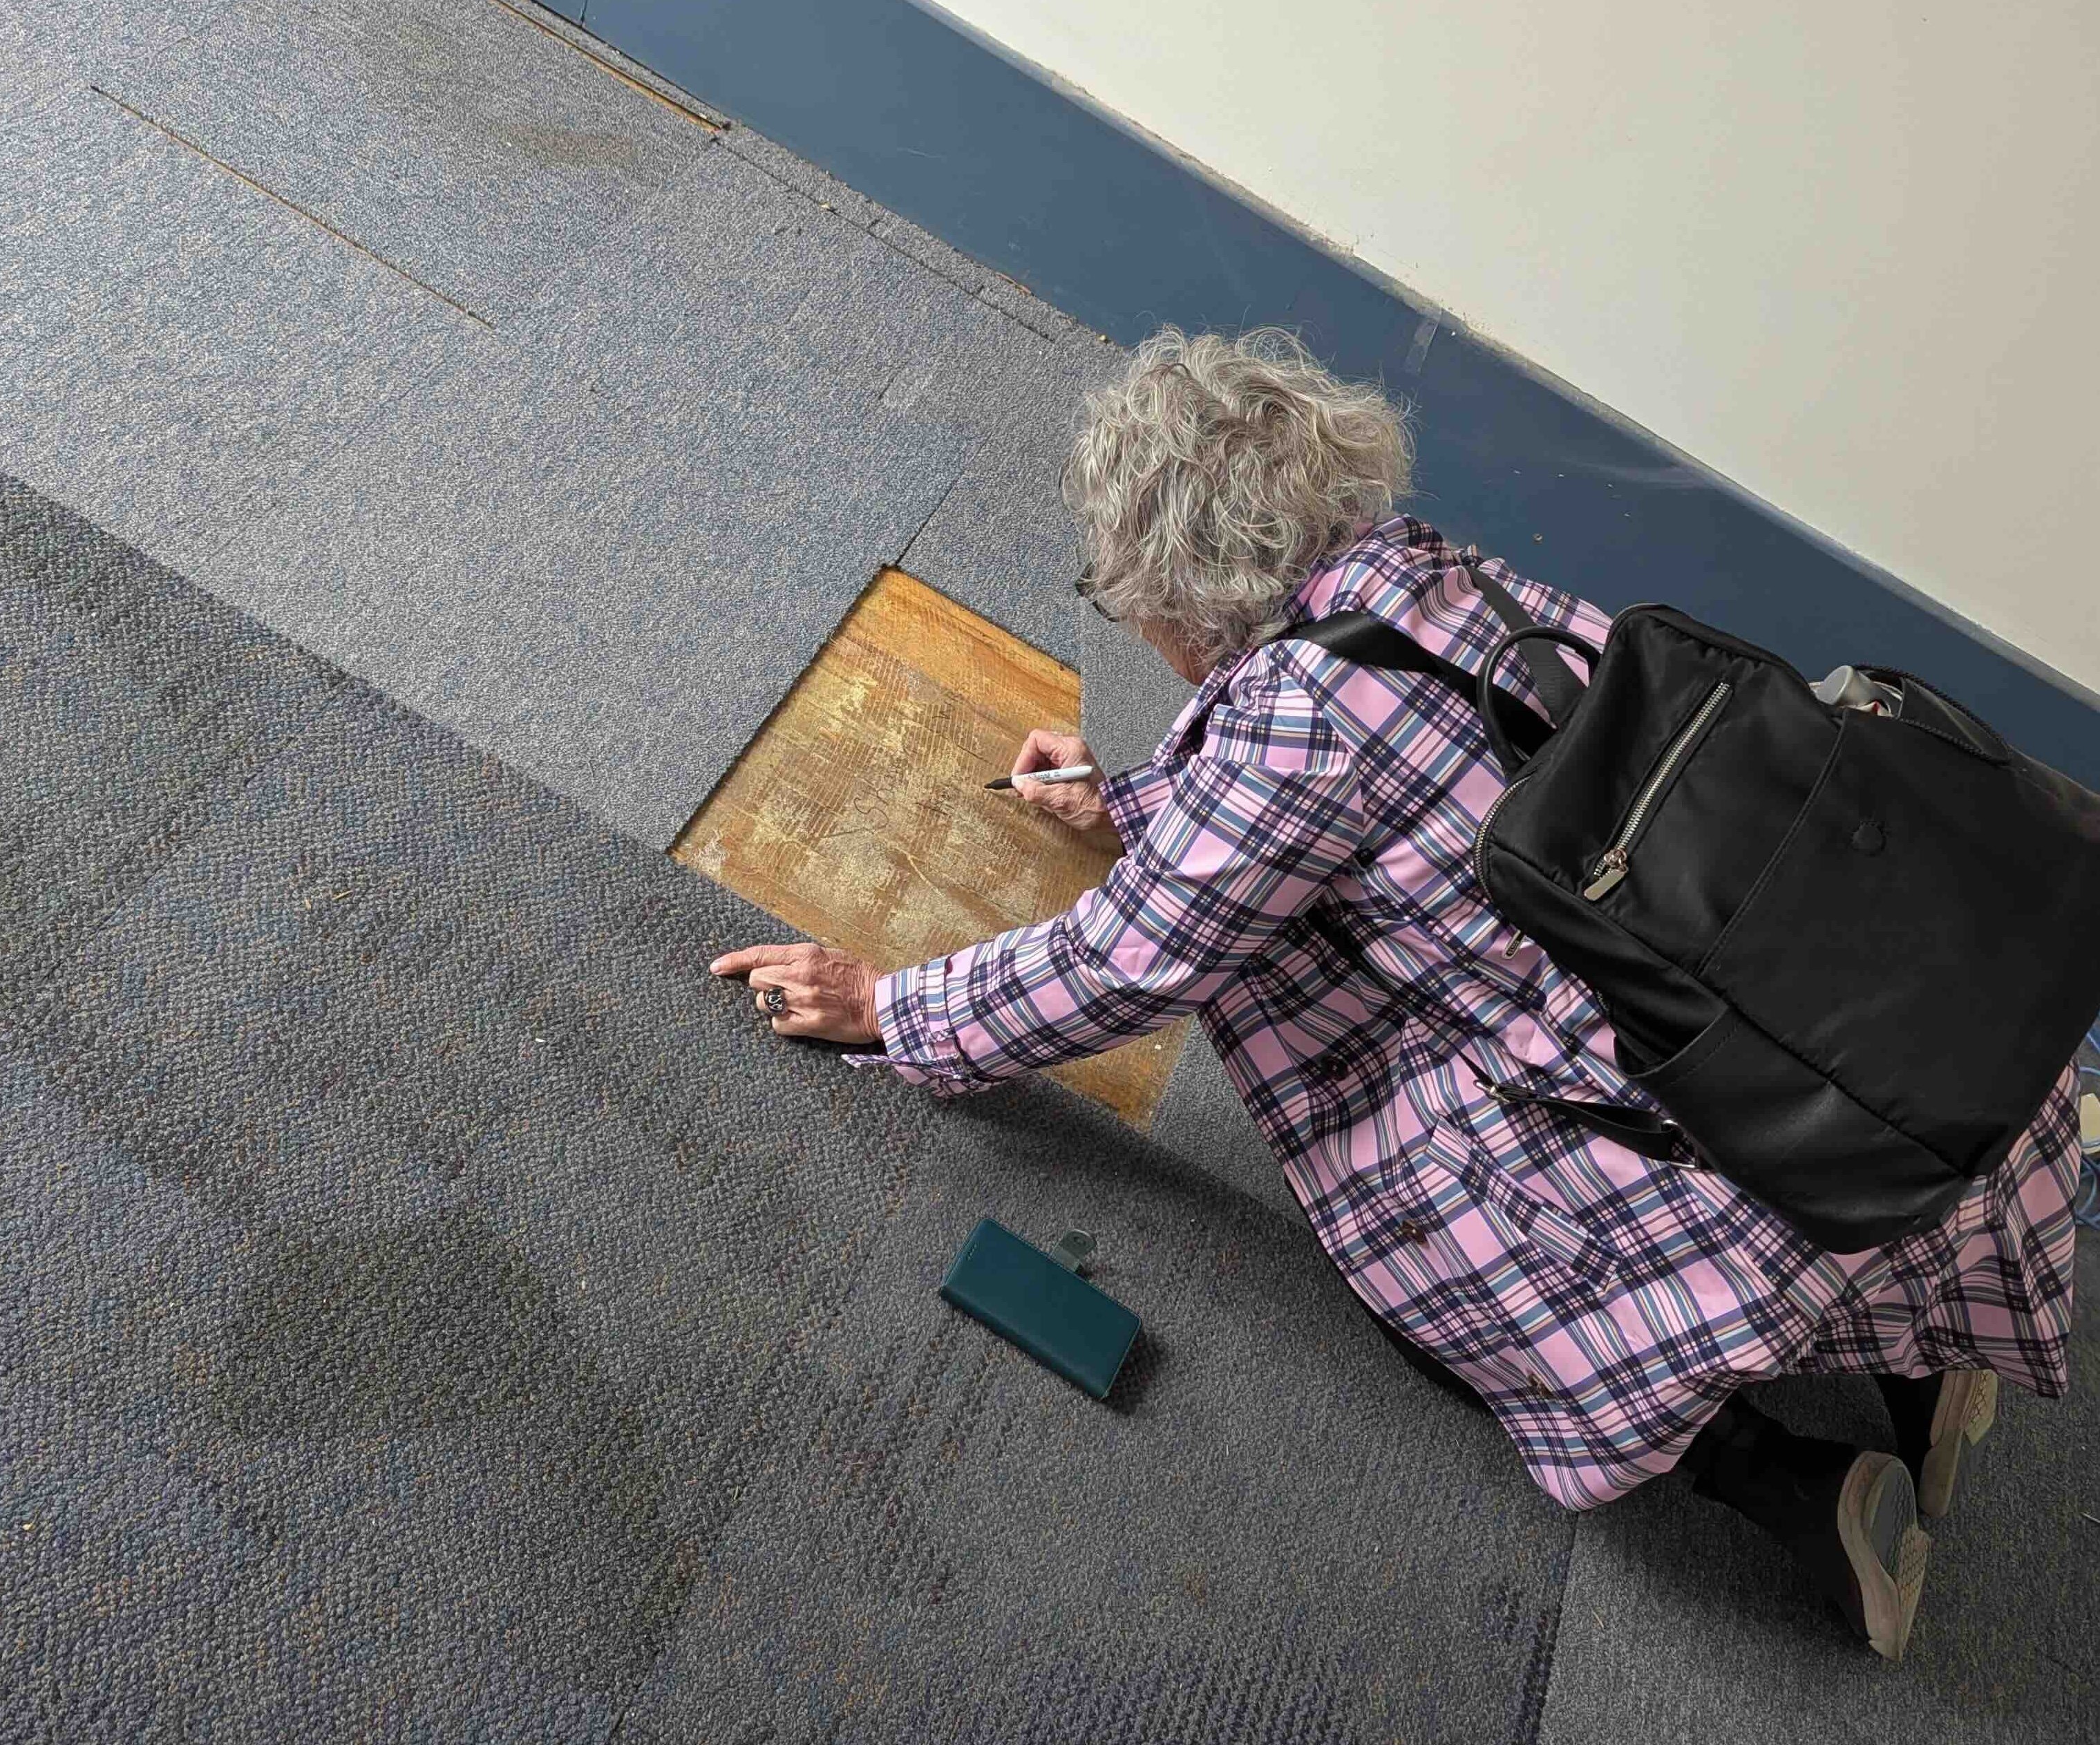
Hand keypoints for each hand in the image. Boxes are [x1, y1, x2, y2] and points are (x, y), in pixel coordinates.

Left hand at [709, 942, 881, 1043]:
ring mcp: (803, 1000)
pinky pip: (778, 1025)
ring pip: (764, 1003)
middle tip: (783, 989)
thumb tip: (776, 963)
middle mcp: (800, 975)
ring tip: (796, 1004)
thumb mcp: (830, 955)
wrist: (883, 1001)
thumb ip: (801, 957)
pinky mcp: (809, 1023)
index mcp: (805, 954)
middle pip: (757, 980)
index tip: (716, 968)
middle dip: (764, 985)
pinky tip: (800, 1019)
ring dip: (774, 1005)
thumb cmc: (859, 977)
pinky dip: (784, 1023)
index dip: (733, 961)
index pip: (759, 955)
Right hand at [1010, 729, 1117, 842]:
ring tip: (1033, 793)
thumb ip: (1035, 791)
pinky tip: (1043, 794)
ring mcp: (1072, 758)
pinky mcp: (1071, 769)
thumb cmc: (1094, 807)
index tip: (1020, 778)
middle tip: (1023, 787)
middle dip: (1028, 768)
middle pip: (1038, 749)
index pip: (1036, 740)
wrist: (1113, 816)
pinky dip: (1042, 780)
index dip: (1024, 758)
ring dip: (1034, 776)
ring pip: (1042, 759)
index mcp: (1070, 749)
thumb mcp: (1060, 800)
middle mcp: (1071, 749)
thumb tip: (1019, 785)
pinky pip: (1050, 768)